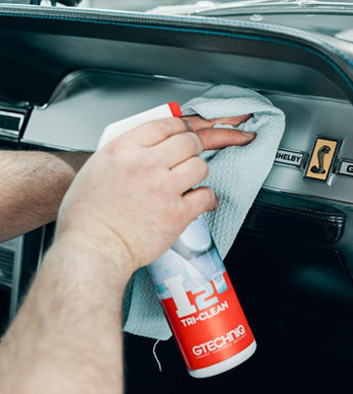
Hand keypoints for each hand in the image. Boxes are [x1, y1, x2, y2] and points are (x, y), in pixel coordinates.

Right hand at [55, 114, 253, 277]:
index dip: (179, 126)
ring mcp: (163, 189)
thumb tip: (148, 147)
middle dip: (193, 145)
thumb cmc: (87, 216)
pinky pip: (206, 195)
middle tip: (192, 153)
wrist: (92, 249)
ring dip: (197, 171)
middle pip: (187, 141)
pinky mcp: (177, 213)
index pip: (163, 124)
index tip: (183, 130)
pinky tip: (198, 200)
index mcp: (123, 151)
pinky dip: (206, 198)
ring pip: (199, 166)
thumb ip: (124, 154)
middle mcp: (145, 165)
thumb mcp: (96, 169)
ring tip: (190, 180)